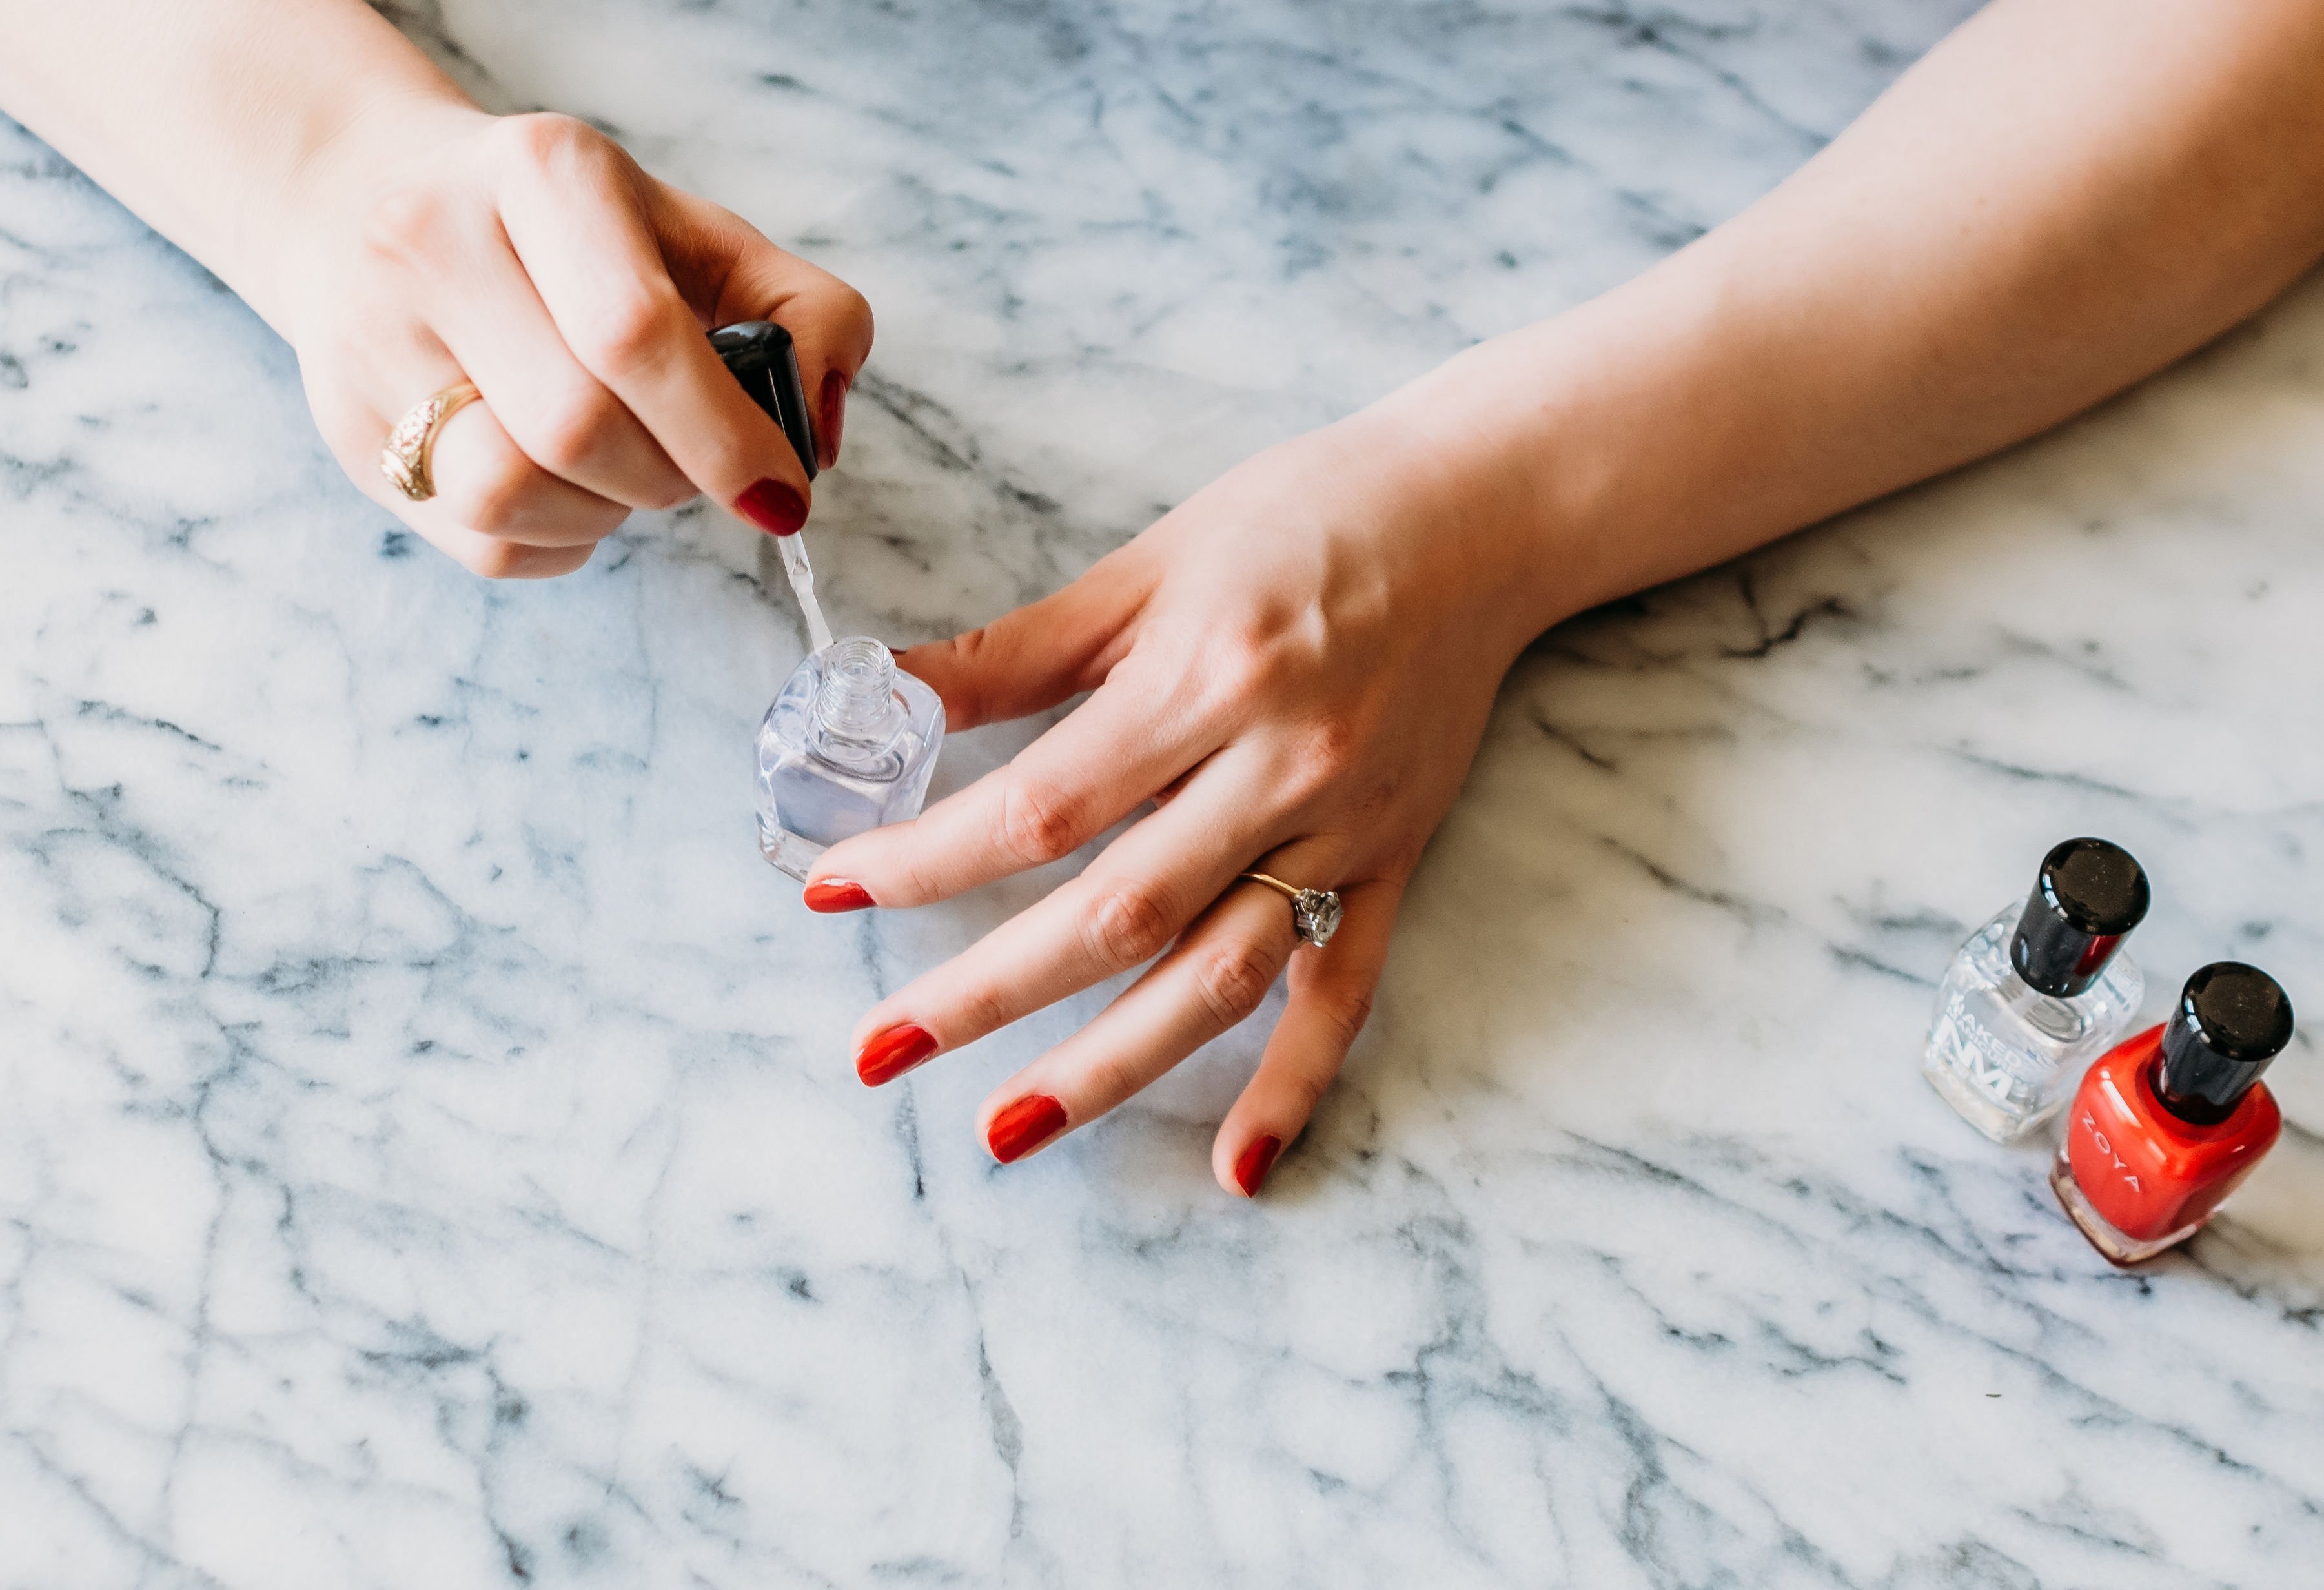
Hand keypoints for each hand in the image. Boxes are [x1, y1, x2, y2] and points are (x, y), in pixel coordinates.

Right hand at [283, 107, 872, 576]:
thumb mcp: (700, 237)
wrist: (371, 198)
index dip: (723, 435)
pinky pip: (481, 541)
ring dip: (604, 513)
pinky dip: (556, 539)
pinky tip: (566, 489)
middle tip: (692, 465)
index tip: (780, 490)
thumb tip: (816, 430)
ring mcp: (371, 337)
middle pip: (577, 427)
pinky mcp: (346, 428)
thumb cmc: (573, 236)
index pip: (634, 331)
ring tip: (622, 470)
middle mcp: (432, 240)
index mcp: (542, 173)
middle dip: (669, 476)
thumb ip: (802, 314)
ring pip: (509, 493)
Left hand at [807, 407, 1552, 1193]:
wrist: (1477, 514)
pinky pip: (1342, 994)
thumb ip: (1017, 653)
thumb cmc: (1302, 518)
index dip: (927, 862)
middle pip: (1111, 915)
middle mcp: (1278, 768)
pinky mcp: (1390, 864)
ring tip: (1007, 1128)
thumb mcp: (1147, 565)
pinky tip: (1236, 1169)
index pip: (1038, 806)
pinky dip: (1292, 1086)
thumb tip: (886, 698)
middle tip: (876, 1053)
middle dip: (983, 994)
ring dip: (1108, 1067)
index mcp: (1205, 680)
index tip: (835, 893)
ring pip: (1216, 978)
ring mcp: (1342, 829)